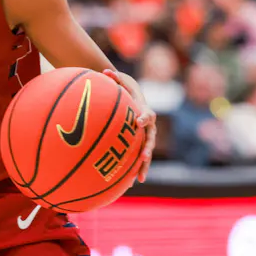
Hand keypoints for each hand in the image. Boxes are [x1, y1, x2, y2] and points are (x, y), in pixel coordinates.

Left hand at [104, 68, 155, 183]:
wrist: (133, 99)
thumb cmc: (126, 89)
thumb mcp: (122, 81)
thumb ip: (115, 77)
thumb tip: (104, 71)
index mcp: (145, 111)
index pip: (148, 115)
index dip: (145, 118)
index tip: (140, 121)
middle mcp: (148, 127)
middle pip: (150, 138)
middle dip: (147, 148)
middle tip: (144, 156)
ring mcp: (145, 137)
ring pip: (146, 153)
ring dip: (143, 166)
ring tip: (139, 178)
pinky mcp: (139, 145)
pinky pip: (137, 159)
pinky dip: (134, 170)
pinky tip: (129, 184)